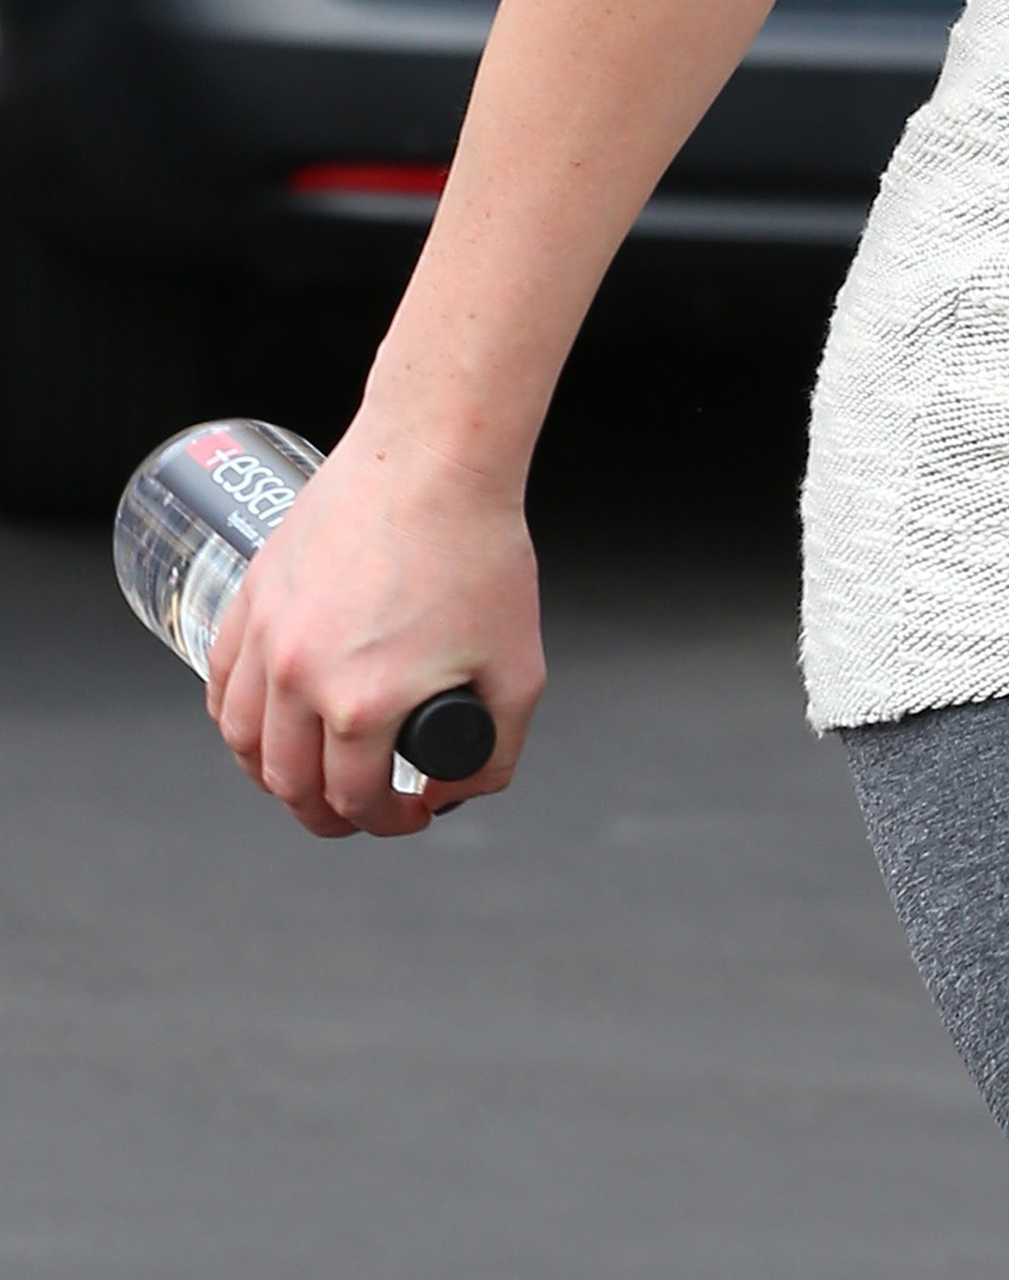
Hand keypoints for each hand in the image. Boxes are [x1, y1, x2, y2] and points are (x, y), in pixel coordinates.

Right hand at [205, 418, 542, 841]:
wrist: (433, 457)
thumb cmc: (478, 549)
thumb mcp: (518, 667)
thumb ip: (497, 748)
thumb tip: (459, 791)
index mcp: (364, 702)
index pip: (354, 799)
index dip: (386, 822)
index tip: (410, 811)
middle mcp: (300, 676)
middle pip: (289, 783)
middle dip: (327, 815)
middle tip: (360, 812)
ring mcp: (267, 636)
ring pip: (241, 740)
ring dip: (272, 775)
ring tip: (309, 777)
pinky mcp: (251, 596)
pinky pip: (219, 681)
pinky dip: (236, 718)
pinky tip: (264, 723)